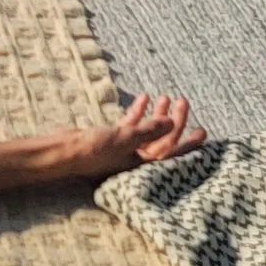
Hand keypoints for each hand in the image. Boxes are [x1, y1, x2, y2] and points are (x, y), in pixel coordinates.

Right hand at [65, 92, 206, 180]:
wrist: (64, 151)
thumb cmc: (95, 151)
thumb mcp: (126, 139)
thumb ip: (150, 130)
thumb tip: (171, 122)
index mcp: (144, 168)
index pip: (174, 155)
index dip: (189, 143)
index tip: (202, 130)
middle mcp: (138, 161)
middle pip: (163, 140)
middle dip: (174, 122)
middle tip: (183, 102)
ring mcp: (125, 150)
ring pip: (148, 132)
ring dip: (157, 114)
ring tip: (165, 97)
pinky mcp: (113, 140)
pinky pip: (131, 126)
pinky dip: (138, 113)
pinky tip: (143, 98)